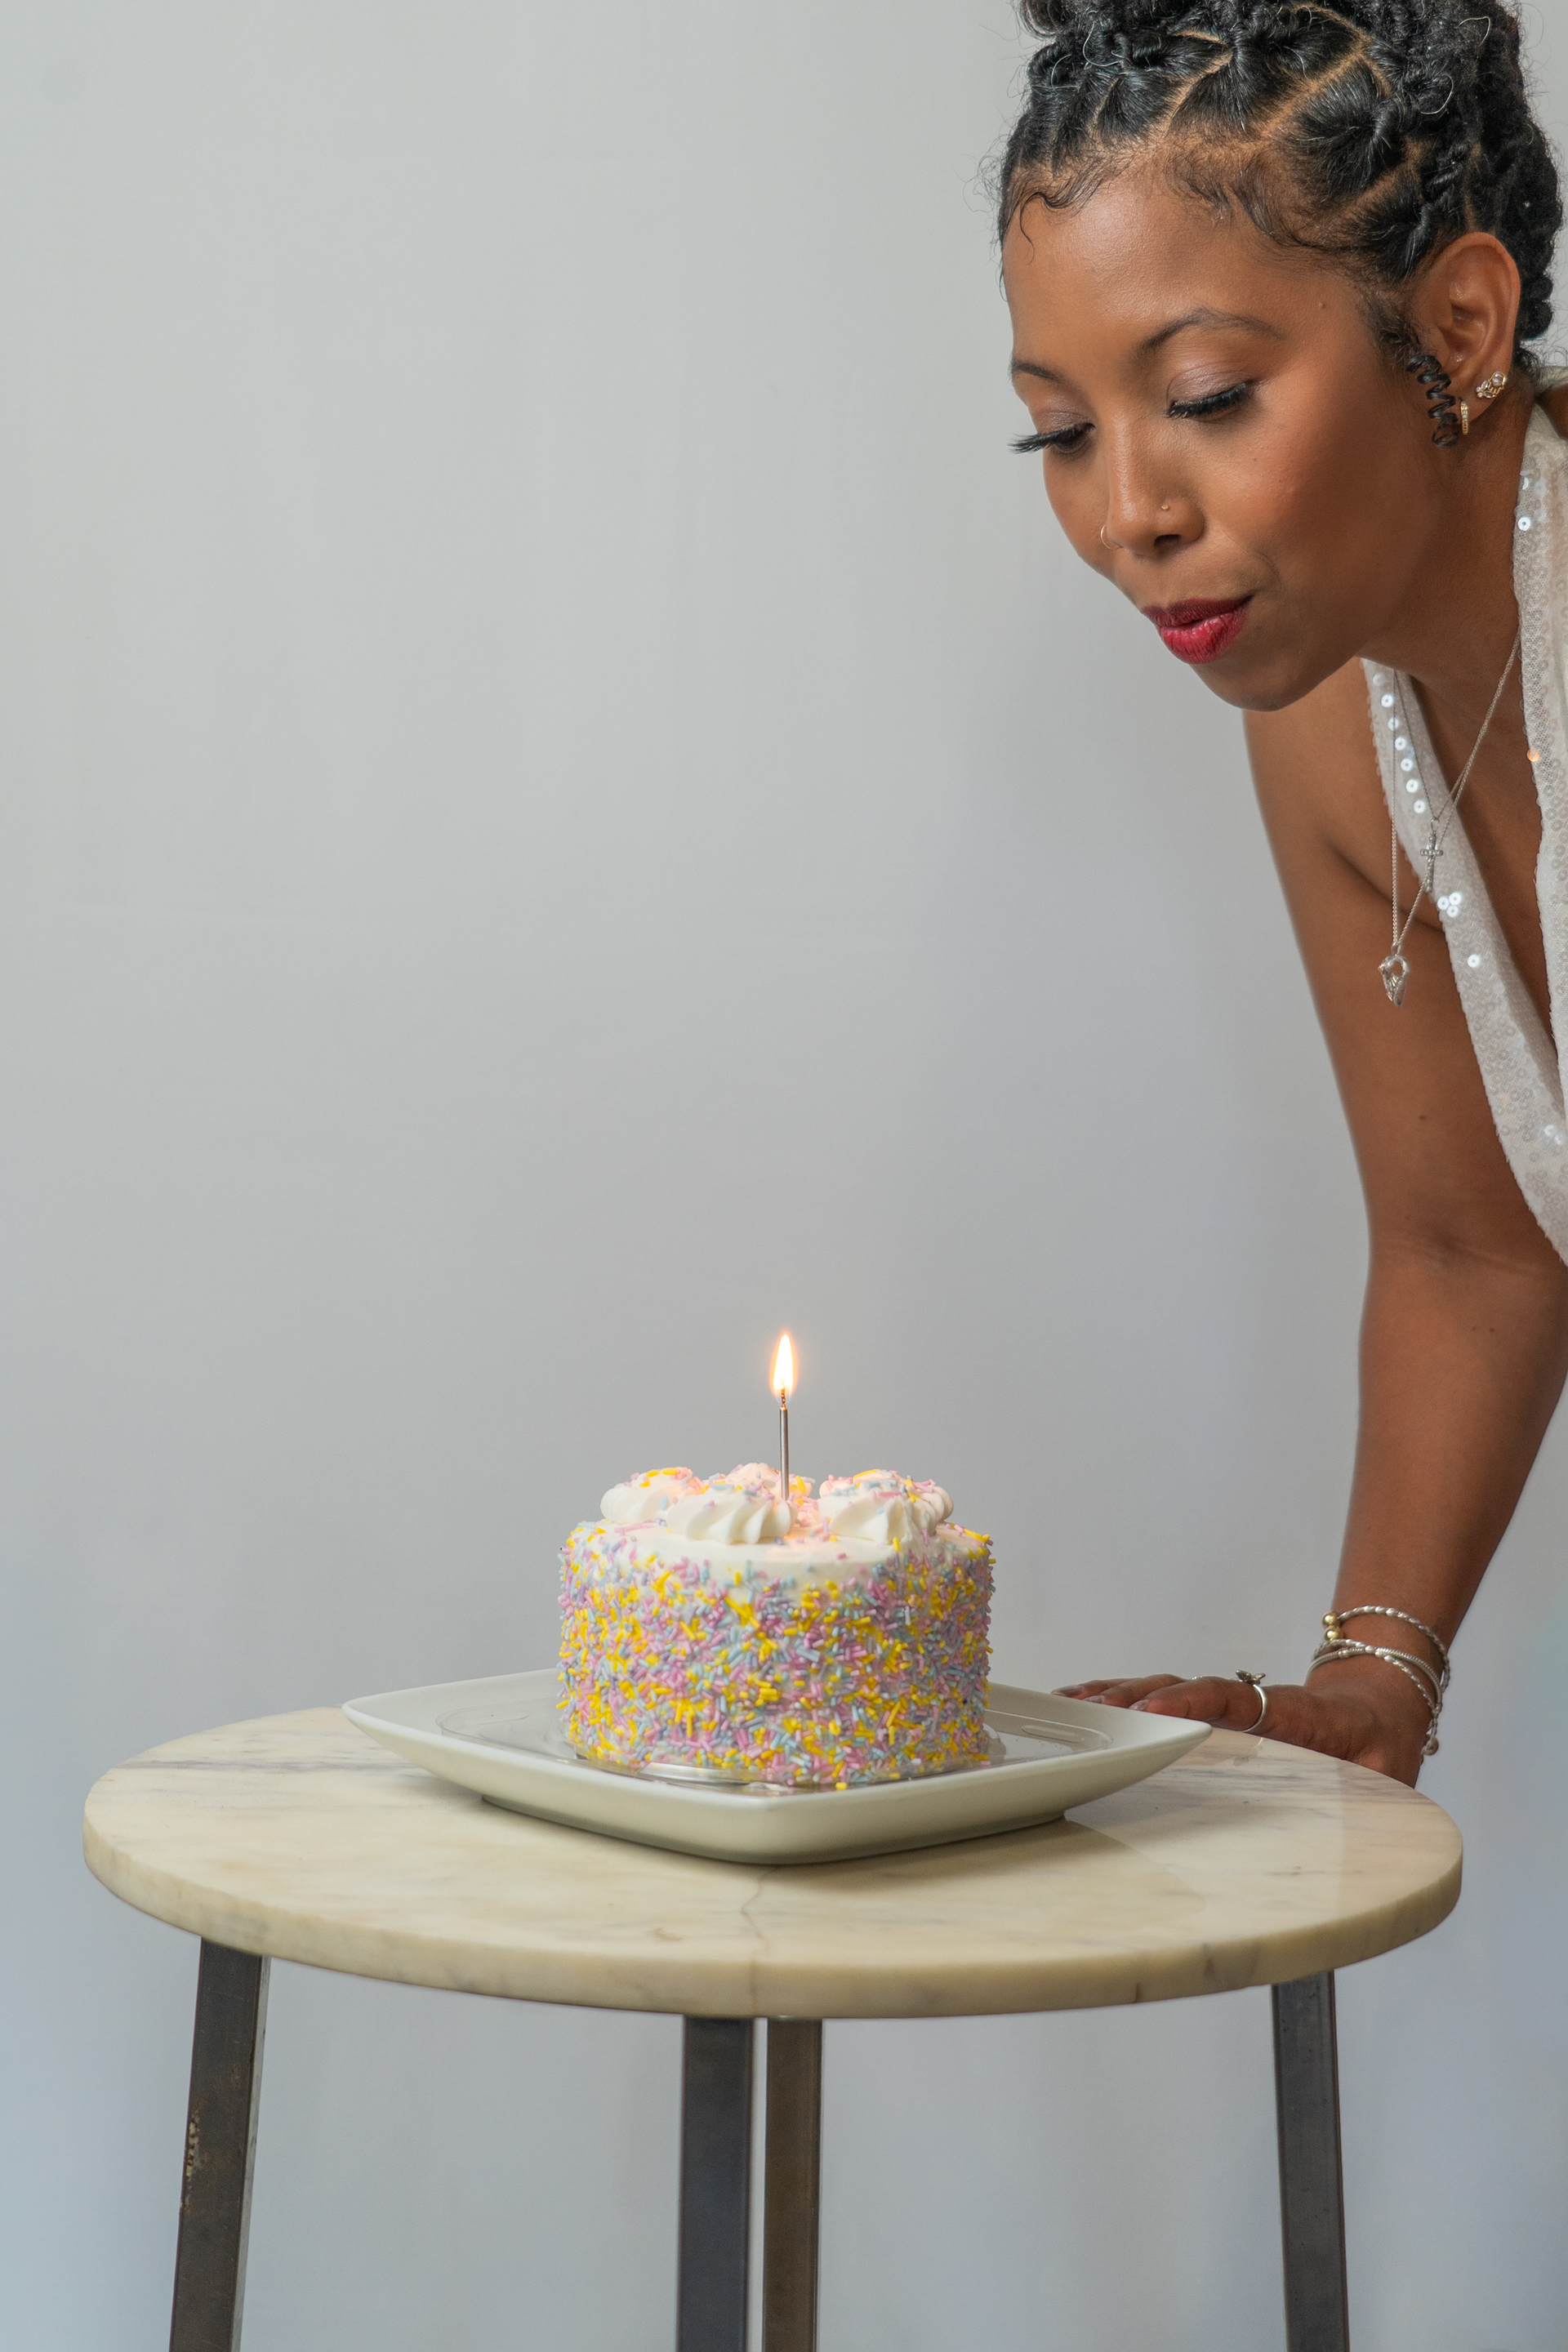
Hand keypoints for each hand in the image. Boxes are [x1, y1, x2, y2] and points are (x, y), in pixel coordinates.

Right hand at [1055, 1667, 1431, 1785]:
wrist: (1377, 1712)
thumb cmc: (1375, 1748)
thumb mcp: (1387, 1772)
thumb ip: (1378, 1796)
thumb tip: (1372, 1828)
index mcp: (1289, 1713)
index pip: (1233, 1697)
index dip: (1191, 1699)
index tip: (1155, 1710)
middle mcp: (1245, 1704)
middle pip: (1179, 1688)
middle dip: (1131, 1699)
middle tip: (1089, 1712)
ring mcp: (1223, 1708)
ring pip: (1160, 1693)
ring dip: (1114, 1697)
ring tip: (1066, 1704)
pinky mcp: (1210, 1716)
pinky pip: (1159, 1704)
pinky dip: (1118, 1703)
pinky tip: (1082, 1709)